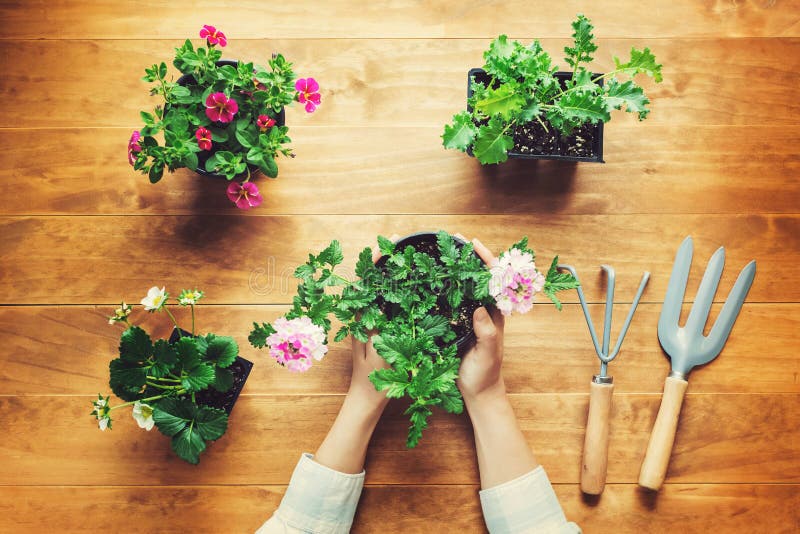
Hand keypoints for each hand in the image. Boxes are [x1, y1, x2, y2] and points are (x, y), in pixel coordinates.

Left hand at [314, 235, 397, 473]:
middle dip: (383, 259)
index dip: (376, 261)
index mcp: (362, 319)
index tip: (387, 243)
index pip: (367, 282)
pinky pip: (385, 304)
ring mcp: (369, 323)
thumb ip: (379, 331)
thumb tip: (381, 306)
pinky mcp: (377, 330)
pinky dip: (395, 290)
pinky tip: (409, 285)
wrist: (367, 398)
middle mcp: (363, 317)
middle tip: (398, 241)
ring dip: (389, 272)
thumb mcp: (380, 354)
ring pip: (378, 290)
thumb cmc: (375, 380)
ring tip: (404, 255)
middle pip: (372, 280)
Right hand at [453, 234, 506, 404]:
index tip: (473, 244)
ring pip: (464, 286)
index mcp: (495, 313)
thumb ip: (487, 333)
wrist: (477, 392)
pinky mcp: (456, 324)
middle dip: (468, 256)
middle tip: (452, 239)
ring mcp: (469, 316)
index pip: (493, 279)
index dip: (485, 260)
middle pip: (478, 276)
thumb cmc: (485, 373)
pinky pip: (451, 300)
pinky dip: (443, 286)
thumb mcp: (488, 354)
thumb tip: (482, 309)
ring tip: (440, 251)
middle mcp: (483, 310)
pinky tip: (430, 278)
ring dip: (455, 268)